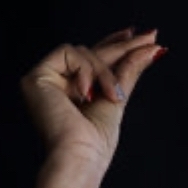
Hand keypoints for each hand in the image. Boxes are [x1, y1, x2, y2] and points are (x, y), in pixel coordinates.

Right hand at [20, 27, 164, 166]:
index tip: (137, 33)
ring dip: (106, 72)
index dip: (113, 43)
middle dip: (123, 46)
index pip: (92, 58)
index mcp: (72, 90)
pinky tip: (87, 94)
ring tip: (115, 96)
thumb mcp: (118, 98)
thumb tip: (152, 47)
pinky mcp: (35, 78)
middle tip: (152, 36)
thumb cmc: (96, 140)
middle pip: (92, 53)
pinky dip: (86, 71)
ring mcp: (44, 80)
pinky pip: (68, 53)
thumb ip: (129, 70)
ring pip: (84, 52)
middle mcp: (56, 83)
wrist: (79, 155)